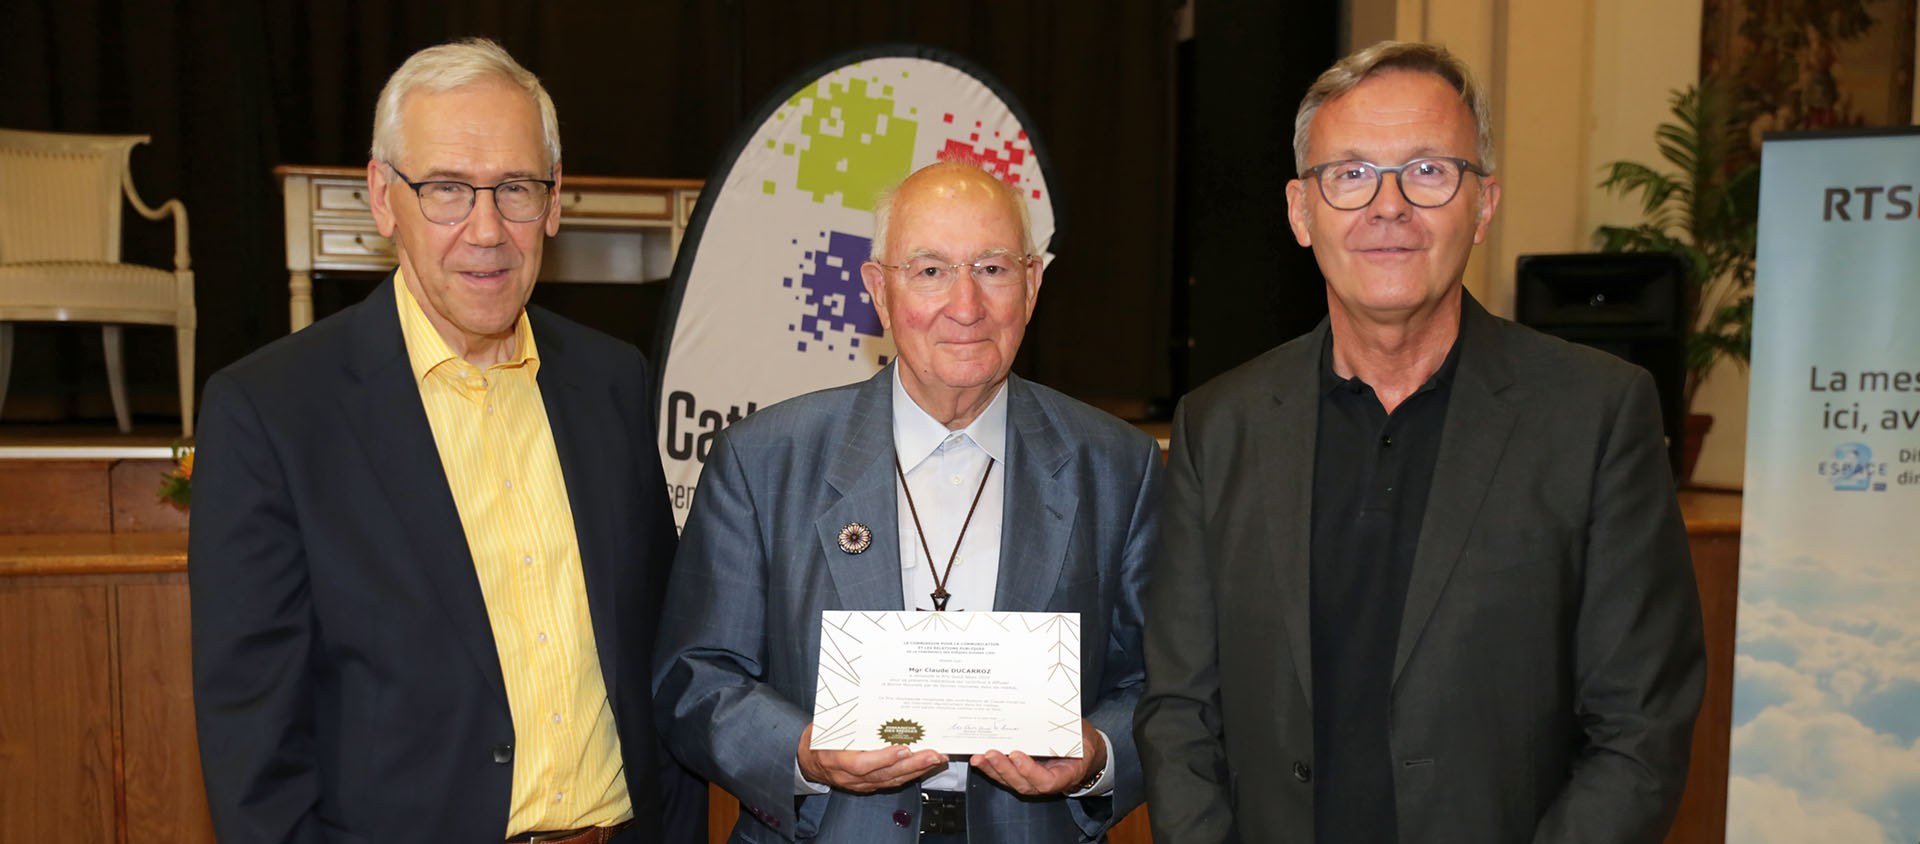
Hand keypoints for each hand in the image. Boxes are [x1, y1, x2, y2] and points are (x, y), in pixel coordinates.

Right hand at [797, 722, 947, 792]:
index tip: (903, 749)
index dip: (883, 758)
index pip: (861, 764)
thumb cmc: (817, 739)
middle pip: (883, 774)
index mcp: (834, 759)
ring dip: (916, 770)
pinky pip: (891, 782)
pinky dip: (910, 774)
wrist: (807, 761)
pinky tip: (924, 766)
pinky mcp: (868, 785)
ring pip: (890, 780)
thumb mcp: (825, 725)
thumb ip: (845, 718)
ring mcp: (858, 784)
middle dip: (911, 765)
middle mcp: (847, 776)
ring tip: (936, 758)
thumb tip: (865, 696)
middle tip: (932, 754)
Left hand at [969, 719, 1106, 795]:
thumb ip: (1067, 731)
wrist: (1084, 750)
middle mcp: (1046, 782)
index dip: (1030, 771)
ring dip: (992, 770)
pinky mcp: (1021, 775)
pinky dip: (991, 767)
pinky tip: (979, 757)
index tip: (1018, 755)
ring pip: (1010, 781)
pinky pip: (1005, 775)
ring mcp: (1032, 780)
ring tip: (978, 757)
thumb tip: (1050, 712)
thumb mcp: (1080, 735)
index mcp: (1065, 775)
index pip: (1046, 781)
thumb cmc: (1082, 741)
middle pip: (1023, 784)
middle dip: (1004, 769)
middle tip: (991, 754)